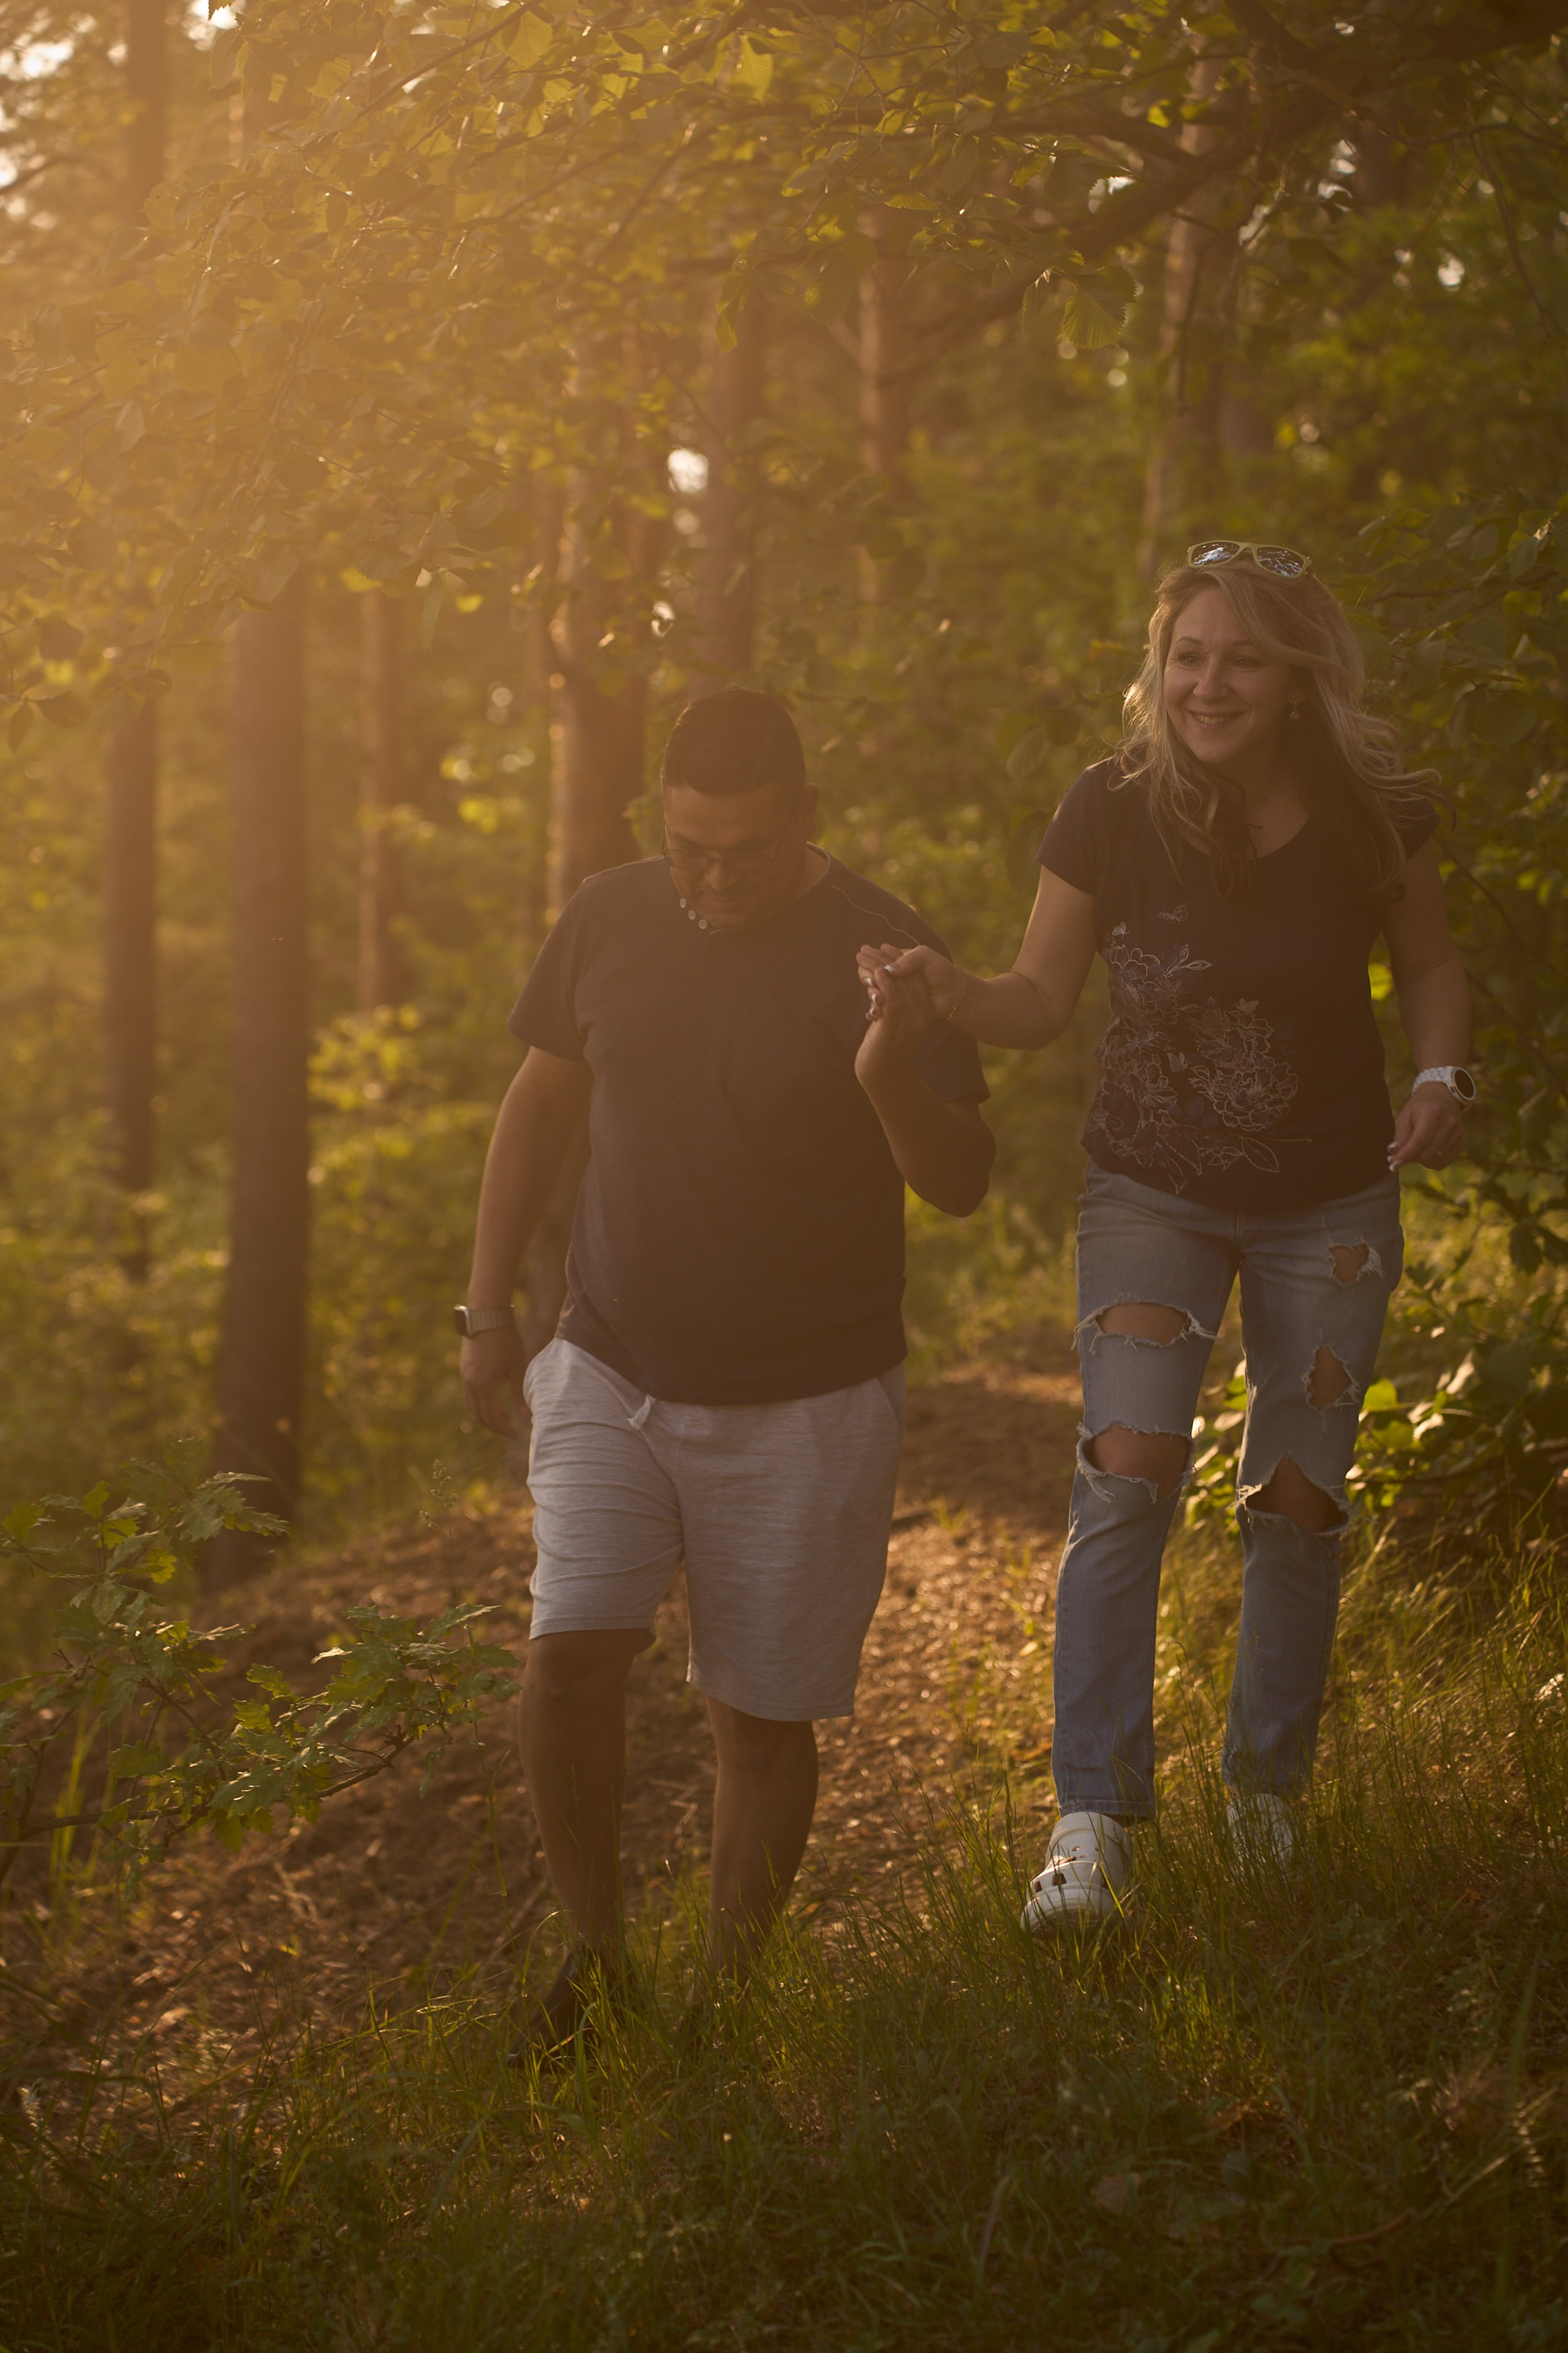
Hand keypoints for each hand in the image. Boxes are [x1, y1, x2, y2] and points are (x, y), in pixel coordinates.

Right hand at [461, 1324, 530, 1437]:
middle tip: (508, 1431)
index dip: (504, 1429)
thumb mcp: (516, 1367)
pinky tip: (490, 1402)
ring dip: (484, 1417)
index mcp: (485, 1386)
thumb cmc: (506, 1340)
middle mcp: (471, 1384)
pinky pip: (468, 1395)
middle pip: (479, 1415)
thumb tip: (525, 1416)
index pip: (493, 1417)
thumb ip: (519, 1393)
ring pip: (471, 1406)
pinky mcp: (464, 1369)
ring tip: (500, 1419)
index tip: (516, 1434)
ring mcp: (465, 1377)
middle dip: (494, 1427)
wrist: (486, 1316)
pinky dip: (478, 1404)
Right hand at [855, 940, 963, 1027]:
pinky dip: (876, 1010)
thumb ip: (909, 959)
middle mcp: (892, 976)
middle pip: (871, 974)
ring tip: (875, 997)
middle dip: (866, 975)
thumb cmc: (941, 972)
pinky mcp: (896, 1007)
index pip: (877, 958)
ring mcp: (894, 992)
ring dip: (872, 993)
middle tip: (869, 979)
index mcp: (897, 960)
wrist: (953, 995)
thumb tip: (888, 969)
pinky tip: (874, 1013)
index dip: (869, 959)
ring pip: (875, 991)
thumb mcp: (927, 957)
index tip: (863, 959)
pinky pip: (882, 1008)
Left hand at [855, 957, 938, 1090]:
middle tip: (866, 947)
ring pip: (899, 985)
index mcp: (924, 1013)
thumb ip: (896, 1002)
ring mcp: (911, 1021)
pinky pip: (893, 999)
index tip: (880, 946)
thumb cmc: (884, 1045)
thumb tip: (887, 980)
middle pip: (907, 979)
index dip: (898, 961)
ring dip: (879, 966)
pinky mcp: (896, 1026)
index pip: (915, 979)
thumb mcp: (894, 1020)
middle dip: (885, 960)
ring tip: (863, 953)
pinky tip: (877, 971)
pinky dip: (886, 983)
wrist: (881, 1072)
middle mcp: (921, 1016)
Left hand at [1388, 1081, 1465, 1171]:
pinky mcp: (1461, 1142)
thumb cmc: (1419, 1108)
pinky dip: (1432, 1161)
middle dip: (1412, 1157)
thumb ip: (1399, 1136)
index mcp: (1432, 1113)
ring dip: (1421, 1159)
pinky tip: (1428, 1150)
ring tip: (1417, 1147)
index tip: (1393, 1165)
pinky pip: (1443, 1162)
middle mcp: (1448, 1123)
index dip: (1406, 1154)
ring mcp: (1457, 1133)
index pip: (1419, 1140)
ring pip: (1434, 1161)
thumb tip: (1395, 1155)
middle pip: (1426, 1154)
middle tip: (1404, 1152)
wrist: (1442, 1097)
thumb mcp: (1405, 1116)